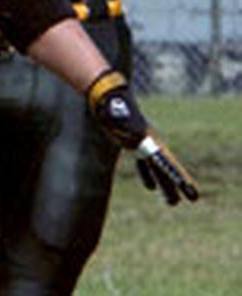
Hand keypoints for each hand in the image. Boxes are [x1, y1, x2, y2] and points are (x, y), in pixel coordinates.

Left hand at [87, 70, 198, 203]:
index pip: (167, 163)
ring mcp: (142, 143)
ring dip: (164, 184)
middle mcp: (149, 143)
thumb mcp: (120, 118)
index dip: (179, 178)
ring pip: (156, 168)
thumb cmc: (113, 107)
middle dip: (173, 186)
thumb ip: (128, 129)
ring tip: (172, 203)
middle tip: (184, 201)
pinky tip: (151, 188)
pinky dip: (148, 175)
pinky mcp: (132, 143)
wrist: (108, 96)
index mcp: (148, 140)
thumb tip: (136, 140)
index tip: (190, 192)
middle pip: (165, 168)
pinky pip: (145, 163)